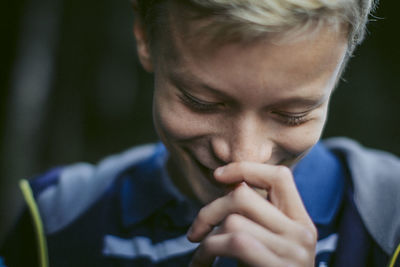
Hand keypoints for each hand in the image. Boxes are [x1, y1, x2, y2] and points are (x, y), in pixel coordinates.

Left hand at [188, 162, 316, 266]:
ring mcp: (293, 251)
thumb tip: (227, 186)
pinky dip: (206, 252)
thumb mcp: (270, 242)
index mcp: (301, 221)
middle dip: (210, 209)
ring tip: (200, 254)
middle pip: (244, 195)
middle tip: (195, 231)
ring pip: (233, 219)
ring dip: (206, 237)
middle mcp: (302, 232)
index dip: (246, 168)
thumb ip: (258, 217)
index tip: (218, 175)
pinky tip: (200, 264)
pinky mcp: (278, 266)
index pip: (279, 176)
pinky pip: (232, 241)